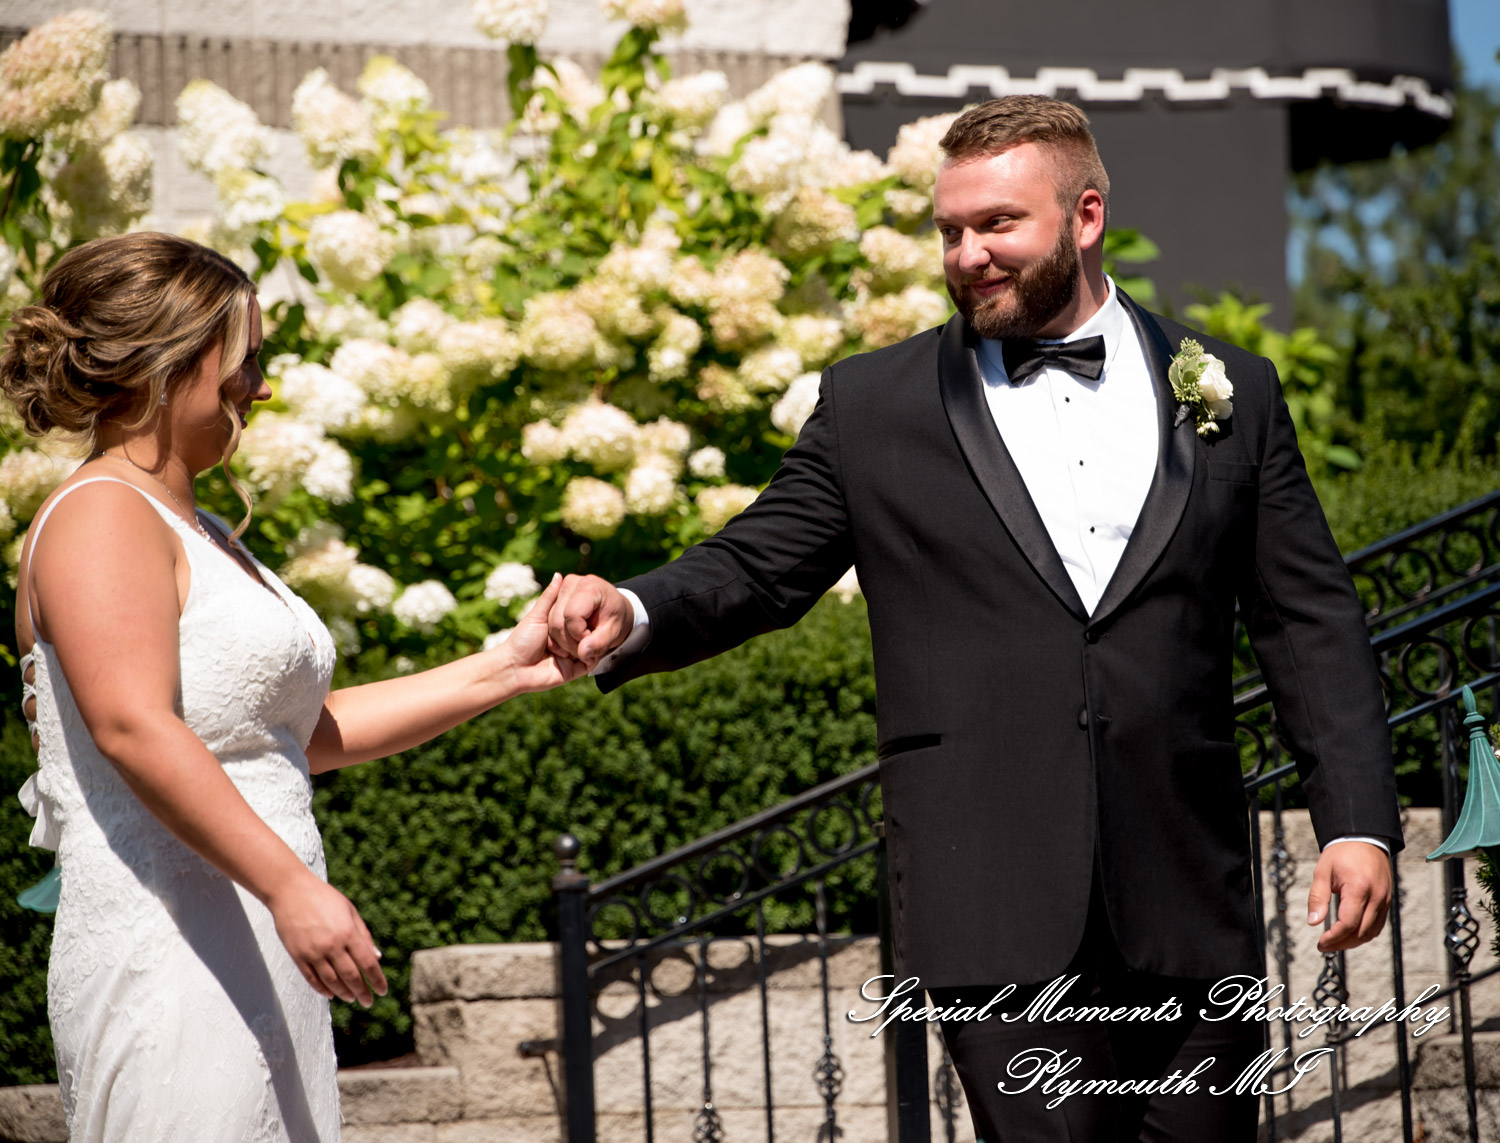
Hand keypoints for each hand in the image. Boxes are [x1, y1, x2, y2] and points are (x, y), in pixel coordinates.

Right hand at [267, 870, 387, 1006]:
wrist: (291, 891)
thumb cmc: (324, 898)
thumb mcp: (350, 911)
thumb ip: (364, 935)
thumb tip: (377, 957)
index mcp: (348, 933)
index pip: (368, 964)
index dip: (377, 980)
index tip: (382, 991)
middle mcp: (332, 945)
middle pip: (351, 977)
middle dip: (362, 992)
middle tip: (368, 1001)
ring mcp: (313, 952)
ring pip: (332, 981)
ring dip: (344, 993)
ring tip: (351, 998)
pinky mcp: (298, 956)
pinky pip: (312, 979)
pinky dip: (323, 989)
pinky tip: (331, 994)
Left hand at [499, 574, 589, 692]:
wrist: (516, 668)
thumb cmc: (523, 640)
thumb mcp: (538, 615)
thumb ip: (550, 597)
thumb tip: (560, 575)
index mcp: (559, 627)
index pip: (579, 616)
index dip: (584, 611)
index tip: (590, 604)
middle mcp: (568, 640)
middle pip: (587, 630)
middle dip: (587, 627)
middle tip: (586, 623)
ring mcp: (574, 654)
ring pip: (591, 644)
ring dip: (587, 640)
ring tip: (581, 638)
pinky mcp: (576, 669)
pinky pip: (591, 660)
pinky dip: (591, 654)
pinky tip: (587, 648)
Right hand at [547, 574, 632, 669]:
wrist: (612, 608)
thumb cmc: (615, 618)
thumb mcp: (614, 632)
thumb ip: (599, 643)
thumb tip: (582, 652)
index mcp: (589, 586)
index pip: (572, 616)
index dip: (580, 634)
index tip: (592, 639)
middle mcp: (571, 583)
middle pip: (558, 622)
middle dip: (571, 642)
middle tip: (586, 648)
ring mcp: (560, 589)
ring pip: (550, 625)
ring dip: (564, 642)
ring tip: (581, 643)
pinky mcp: (554, 597)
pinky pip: (547, 623)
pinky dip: (557, 636)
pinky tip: (571, 639)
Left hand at [1307, 841, 1391, 952]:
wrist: (1364, 839)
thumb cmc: (1341, 854)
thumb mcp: (1322, 872)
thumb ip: (1317, 898)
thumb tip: (1313, 923)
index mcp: (1359, 888)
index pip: (1348, 923)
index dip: (1334, 937)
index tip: (1321, 943)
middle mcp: (1376, 897)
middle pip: (1362, 932)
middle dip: (1342, 943)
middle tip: (1325, 945)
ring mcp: (1385, 900)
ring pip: (1372, 932)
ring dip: (1354, 941)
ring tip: (1335, 941)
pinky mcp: (1387, 901)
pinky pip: (1378, 925)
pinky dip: (1364, 933)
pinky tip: (1349, 932)